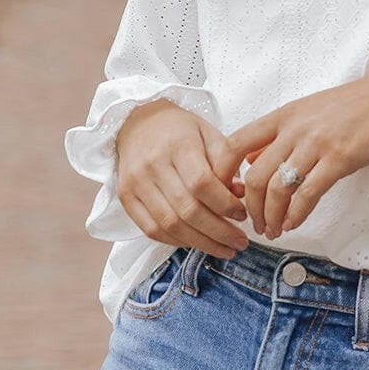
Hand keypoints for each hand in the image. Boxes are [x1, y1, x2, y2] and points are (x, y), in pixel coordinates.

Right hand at [115, 99, 249, 256]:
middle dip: (218, 232)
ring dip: (201, 243)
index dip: (225, 204)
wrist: (137, 121)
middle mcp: (153, 165)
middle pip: (187, 209)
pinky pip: (151, 230)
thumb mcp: (209, 134)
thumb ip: (226, 164)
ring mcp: (136, 183)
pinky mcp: (126, 198)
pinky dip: (176, 241)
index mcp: (178, 146)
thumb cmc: (179, 130)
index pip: (202, 183)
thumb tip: (240, 195)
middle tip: (240, 242)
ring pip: (170, 225)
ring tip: (224, 248)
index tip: (242, 215)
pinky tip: (197, 243)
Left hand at [215, 69, 368, 240]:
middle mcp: (295, 128)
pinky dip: (296, 215)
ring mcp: (316, 143)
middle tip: (254, 224)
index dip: (222, 174)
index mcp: (284, 115)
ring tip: (273, 230)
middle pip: (254, 176)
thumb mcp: (309, 110)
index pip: (235, 144)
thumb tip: (249, 158)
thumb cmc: (358, 105)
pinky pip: (307, 195)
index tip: (224, 196)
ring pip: (277, 189)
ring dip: (271, 217)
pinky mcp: (340, 159)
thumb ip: (278, 133)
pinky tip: (294, 224)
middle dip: (250, 208)